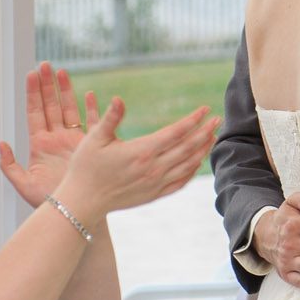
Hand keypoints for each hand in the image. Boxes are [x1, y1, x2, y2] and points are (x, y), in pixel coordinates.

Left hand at [0, 63, 98, 208]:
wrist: (74, 212)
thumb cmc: (50, 203)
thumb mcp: (24, 185)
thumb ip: (10, 166)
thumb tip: (1, 144)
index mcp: (40, 145)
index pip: (35, 112)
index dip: (33, 93)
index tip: (31, 75)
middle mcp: (56, 139)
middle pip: (51, 105)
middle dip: (47, 85)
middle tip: (44, 66)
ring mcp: (73, 140)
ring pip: (69, 109)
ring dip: (65, 90)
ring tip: (61, 72)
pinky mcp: (90, 145)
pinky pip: (93, 122)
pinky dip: (92, 108)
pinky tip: (90, 95)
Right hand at [46, 98, 217, 222]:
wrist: (83, 201)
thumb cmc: (84, 167)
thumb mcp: (94, 139)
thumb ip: (110, 118)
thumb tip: (119, 98)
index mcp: (142, 151)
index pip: (176, 132)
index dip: (193, 119)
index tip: (205, 109)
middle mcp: (153, 168)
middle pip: (187, 147)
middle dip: (204, 131)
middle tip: (217, 118)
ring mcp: (155, 183)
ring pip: (187, 165)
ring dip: (202, 150)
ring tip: (213, 137)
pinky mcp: (153, 195)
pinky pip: (180, 182)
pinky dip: (192, 171)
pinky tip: (197, 162)